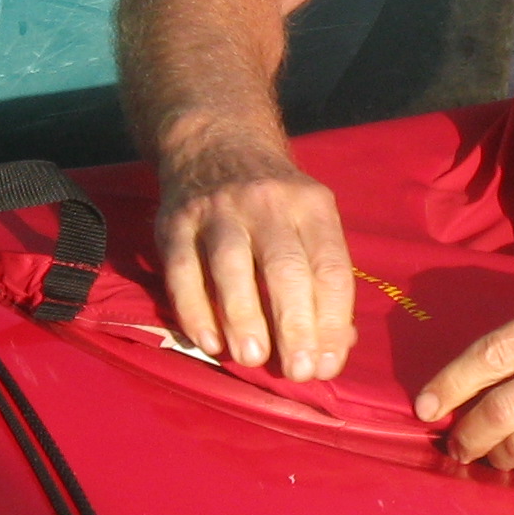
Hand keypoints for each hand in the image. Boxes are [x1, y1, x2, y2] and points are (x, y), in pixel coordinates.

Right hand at [153, 127, 356, 380]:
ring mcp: (218, 210)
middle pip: (285, 267)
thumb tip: (337, 344)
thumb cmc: (274, 201)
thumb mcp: (310, 219)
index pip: (330, 267)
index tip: (328, 365)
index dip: (332, 321)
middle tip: (297, 372)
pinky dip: (194, 309)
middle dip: (294, 325)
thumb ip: (323, 277)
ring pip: (232, 266)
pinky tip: (208, 342)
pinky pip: (182, 270)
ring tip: (252, 359)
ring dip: (243, 318)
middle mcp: (267, 203)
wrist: (217, 142)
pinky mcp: (175, 222)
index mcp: (311, 205)